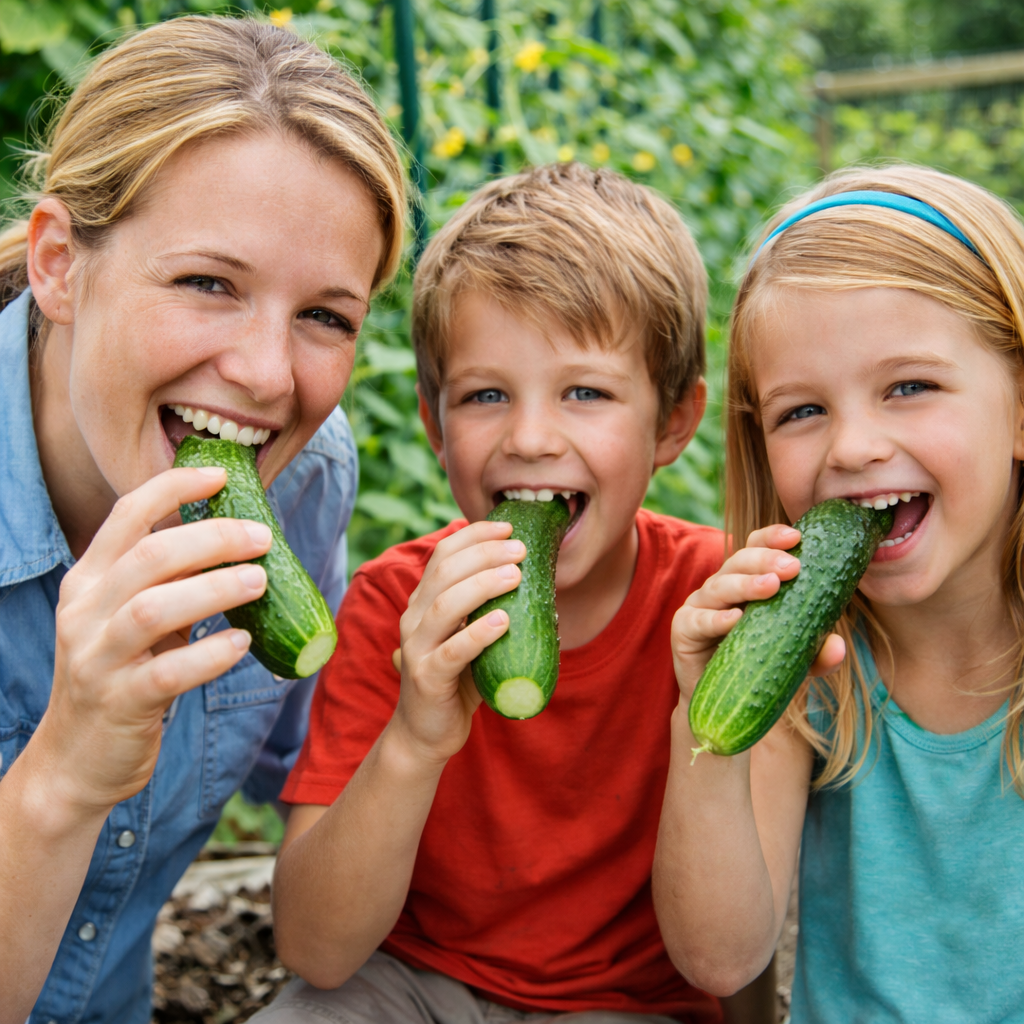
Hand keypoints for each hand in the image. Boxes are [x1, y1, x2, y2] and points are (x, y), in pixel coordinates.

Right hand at [34, 466, 273, 819]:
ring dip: (214, 590)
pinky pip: (166, 673)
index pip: (127, 514)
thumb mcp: (132, 619)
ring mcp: (97, 658)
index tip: (220, 476)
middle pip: (149, 556)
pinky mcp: (119, 703)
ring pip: (154, 609)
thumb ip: (169, 580)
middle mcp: (85, 611)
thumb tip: (238, 540)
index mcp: (89, 579)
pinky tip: (242, 644)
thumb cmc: (120, 675)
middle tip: (263, 539)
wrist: (75, 760)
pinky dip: (208, 655)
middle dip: (212, 539)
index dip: (174, 488)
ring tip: (260, 583)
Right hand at [391, 520, 525, 765]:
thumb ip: (492, 609)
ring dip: (483, 584)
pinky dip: (478, 633)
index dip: (474, 535)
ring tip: (516, 575)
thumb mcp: (472, 636)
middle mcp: (414, 618)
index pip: (443, 554)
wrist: (427, 732)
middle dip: (484, 554)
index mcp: (424, 601)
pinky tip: (503, 621)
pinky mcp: (427, 677)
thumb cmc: (458, 680)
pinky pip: (453, 651)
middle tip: (521, 549)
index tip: (507, 525)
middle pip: (445, 572)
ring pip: (445, 604)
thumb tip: (542, 582)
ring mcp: (417, 647)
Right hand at [671, 524, 845, 703]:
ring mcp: (700, 606)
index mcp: (747, 580)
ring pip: (720, 586)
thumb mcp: (794, 658)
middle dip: (765, 559)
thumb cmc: (758, 667)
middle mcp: (722, 586)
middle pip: (739, 560)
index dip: (772, 537)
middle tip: (792, 567)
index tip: (798, 537)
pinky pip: (699, 620)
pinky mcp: (684, 629)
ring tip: (772, 586)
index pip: (755, 546)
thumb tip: (837, 646)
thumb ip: (816, 652)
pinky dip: (716, 619)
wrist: (724, 703)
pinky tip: (735, 620)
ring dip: (746, 584)